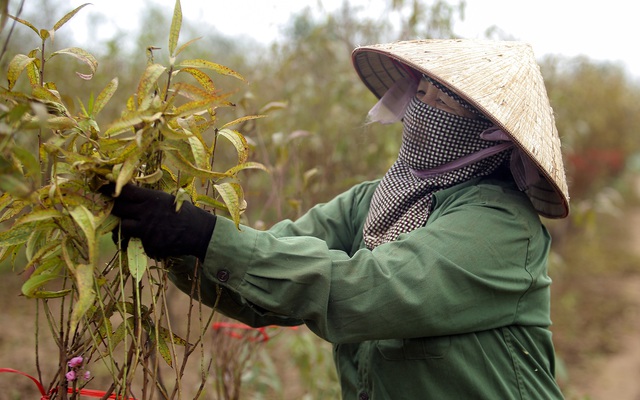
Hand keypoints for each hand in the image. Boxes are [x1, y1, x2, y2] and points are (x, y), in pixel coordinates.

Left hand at [100, 184, 216, 260]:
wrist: (199, 232)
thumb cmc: (182, 212)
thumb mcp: (165, 199)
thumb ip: (147, 199)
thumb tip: (125, 193)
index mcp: (151, 198)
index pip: (123, 191)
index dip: (108, 189)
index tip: (99, 187)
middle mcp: (146, 213)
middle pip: (117, 208)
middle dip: (111, 207)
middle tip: (107, 206)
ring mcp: (146, 230)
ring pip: (121, 227)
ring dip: (123, 226)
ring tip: (130, 225)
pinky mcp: (148, 244)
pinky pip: (135, 242)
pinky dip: (138, 240)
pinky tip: (149, 237)